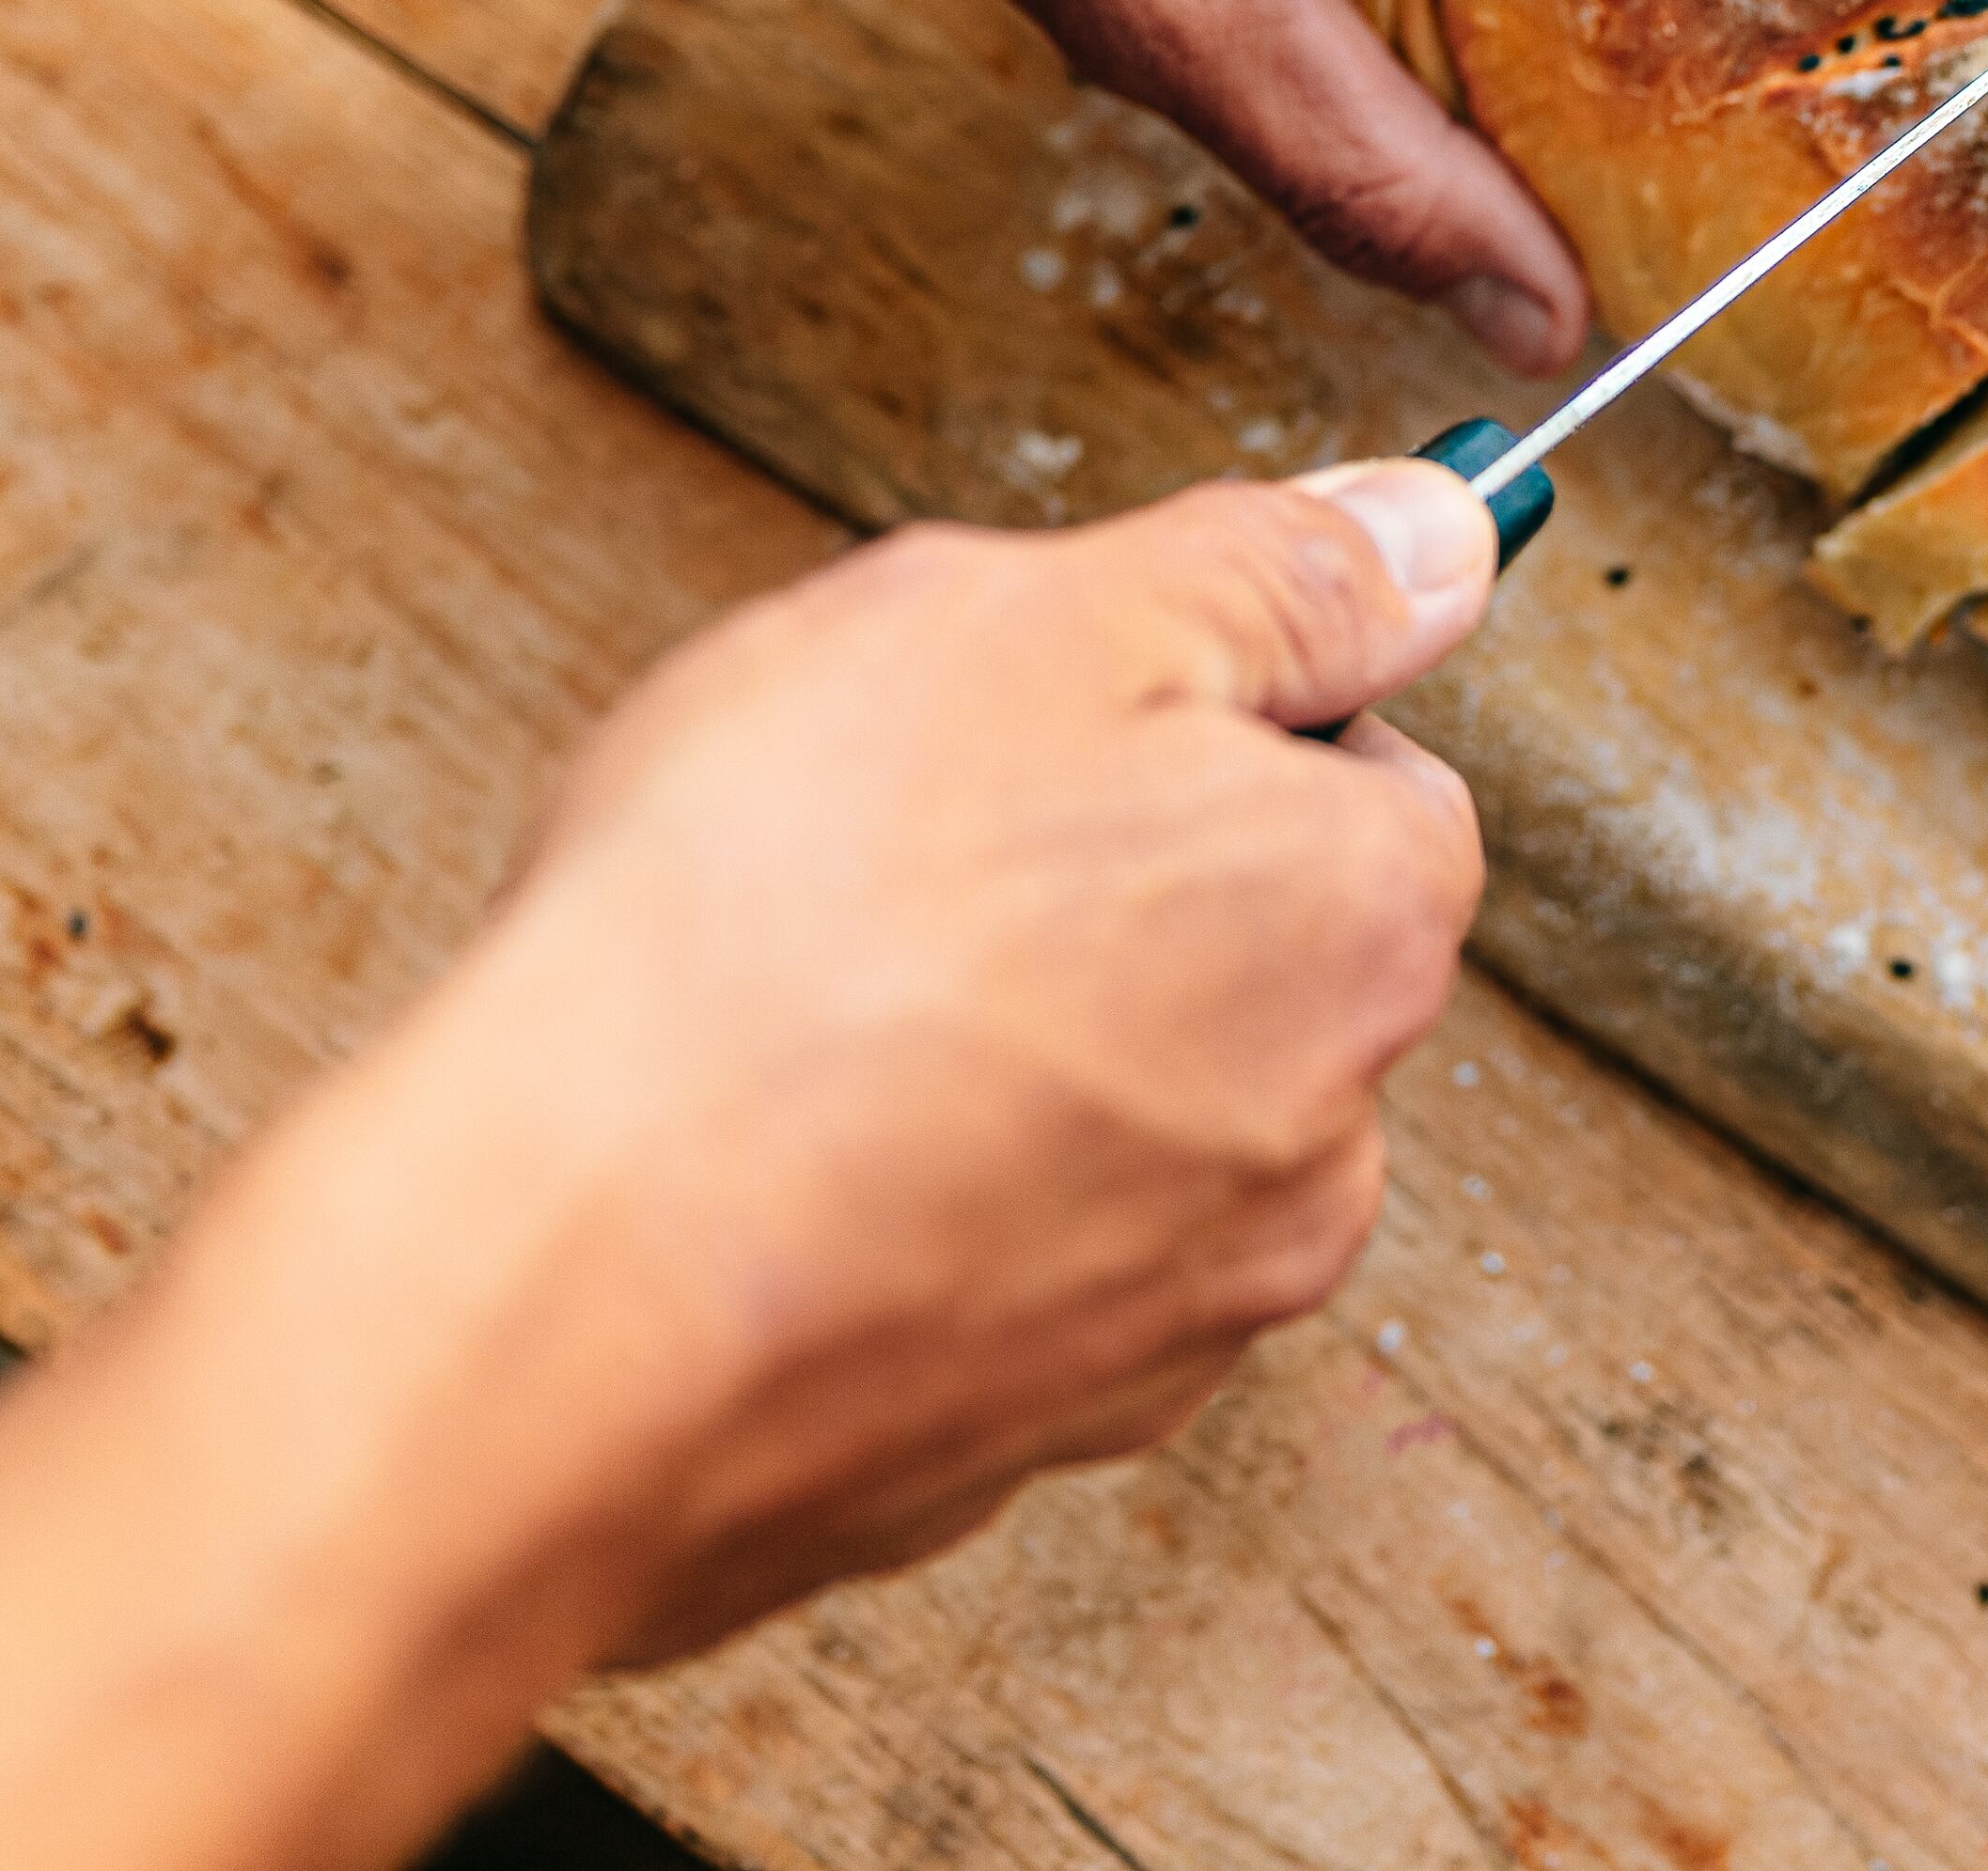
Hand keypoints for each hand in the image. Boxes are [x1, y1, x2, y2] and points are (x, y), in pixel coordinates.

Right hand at [0, 467, 1500, 1870]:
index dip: (1199, 719)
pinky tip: (762, 1161)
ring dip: (999, 1060)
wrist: (554, 1296)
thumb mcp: (1039, 623)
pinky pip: (983, 1276)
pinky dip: (902, 1215)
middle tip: (891, 856)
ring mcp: (1168, 1325)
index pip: (1371, 778)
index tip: (1043, 719)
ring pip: (1117, 1123)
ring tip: (801, 1009)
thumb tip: (1434, 539)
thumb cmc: (774, 938)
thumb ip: (1275, 575)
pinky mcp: (1008, 1448)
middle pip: (1246, 957)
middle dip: (1099, 889)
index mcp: (1363, 928)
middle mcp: (1320, 1151)